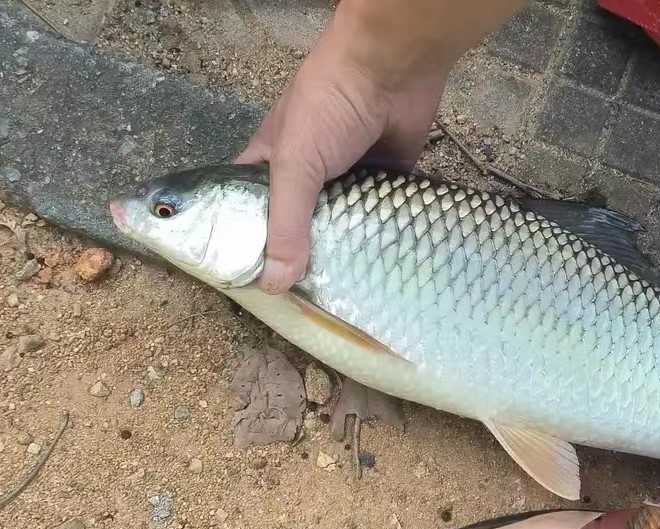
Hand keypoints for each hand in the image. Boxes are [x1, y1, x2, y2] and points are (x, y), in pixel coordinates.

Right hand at [236, 14, 446, 293]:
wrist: (392, 69)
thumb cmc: (328, 105)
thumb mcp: (294, 164)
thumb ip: (284, 223)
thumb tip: (274, 283)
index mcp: (270, 165)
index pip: (246, 212)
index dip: (242, 244)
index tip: (245, 283)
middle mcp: (308, 176)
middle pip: (297, 227)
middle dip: (298, 258)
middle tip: (299, 304)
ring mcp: (349, 178)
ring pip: (341, 226)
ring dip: (344, 251)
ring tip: (341, 297)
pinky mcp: (387, 180)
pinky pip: (382, 217)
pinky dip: (383, 237)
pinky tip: (383, 269)